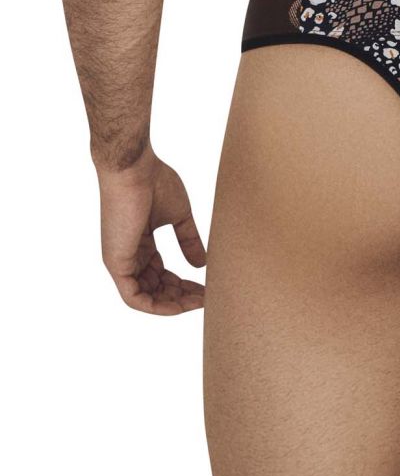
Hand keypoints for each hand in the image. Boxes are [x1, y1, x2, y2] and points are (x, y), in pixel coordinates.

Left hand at [95, 143, 206, 314]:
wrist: (133, 168)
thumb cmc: (153, 182)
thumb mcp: (179, 216)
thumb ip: (188, 240)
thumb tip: (201, 264)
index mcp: (140, 244)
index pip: (161, 274)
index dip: (183, 284)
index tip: (206, 287)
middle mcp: (128, 256)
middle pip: (156, 289)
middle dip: (182, 297)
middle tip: (207, 297)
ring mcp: (120, 261)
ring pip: (146, 298)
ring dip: (173, 305)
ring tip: (199, 301)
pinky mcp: (116, 264)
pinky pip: (134, 298)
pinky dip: (156, 307)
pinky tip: (179, 307)